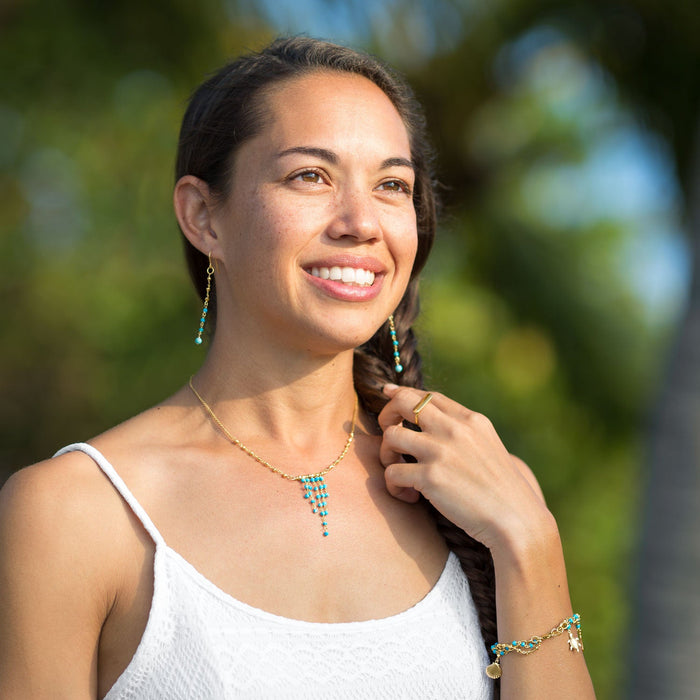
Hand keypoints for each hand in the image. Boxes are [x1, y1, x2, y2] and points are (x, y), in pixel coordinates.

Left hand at [377, 384, 550, 551]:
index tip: (388, 394)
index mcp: (471, 420)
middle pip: (403, 402)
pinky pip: (391, 472)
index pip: (428, 396)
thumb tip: (437, 422)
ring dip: (386, 455)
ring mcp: (441, 451)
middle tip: (390, 440)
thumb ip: (464, 432)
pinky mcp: (430, 477)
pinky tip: (408, 496)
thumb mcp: (488, 447)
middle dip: (386, 415)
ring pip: (390, 435)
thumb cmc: (503, 490)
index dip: (404, 394)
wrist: (517, 520)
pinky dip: (393, 486)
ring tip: (398, 472)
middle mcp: (454, 429)